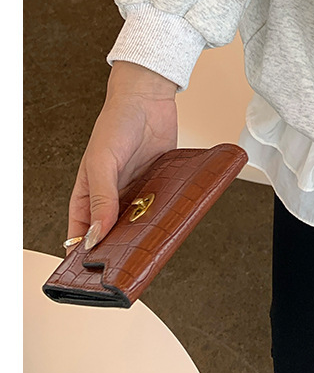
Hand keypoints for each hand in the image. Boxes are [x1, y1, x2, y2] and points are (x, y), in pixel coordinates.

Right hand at [66, 61, 178, 253]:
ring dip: (145, 234)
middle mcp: (112, 197)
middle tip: (129, 268)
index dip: (86, 255)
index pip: (82, 234)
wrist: (149, 97)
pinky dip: (165, 216)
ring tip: (152, 250)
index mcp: (88, 195)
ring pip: (139, 223)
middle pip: (113, 234)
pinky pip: (161, 206)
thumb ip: (101, 199)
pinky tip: (171, 226)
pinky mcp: (160, 183)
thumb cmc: (116, 123)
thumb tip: (96, 236)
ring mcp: (137, 191)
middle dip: (120, 250)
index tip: (94, 275)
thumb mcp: (102, 162)